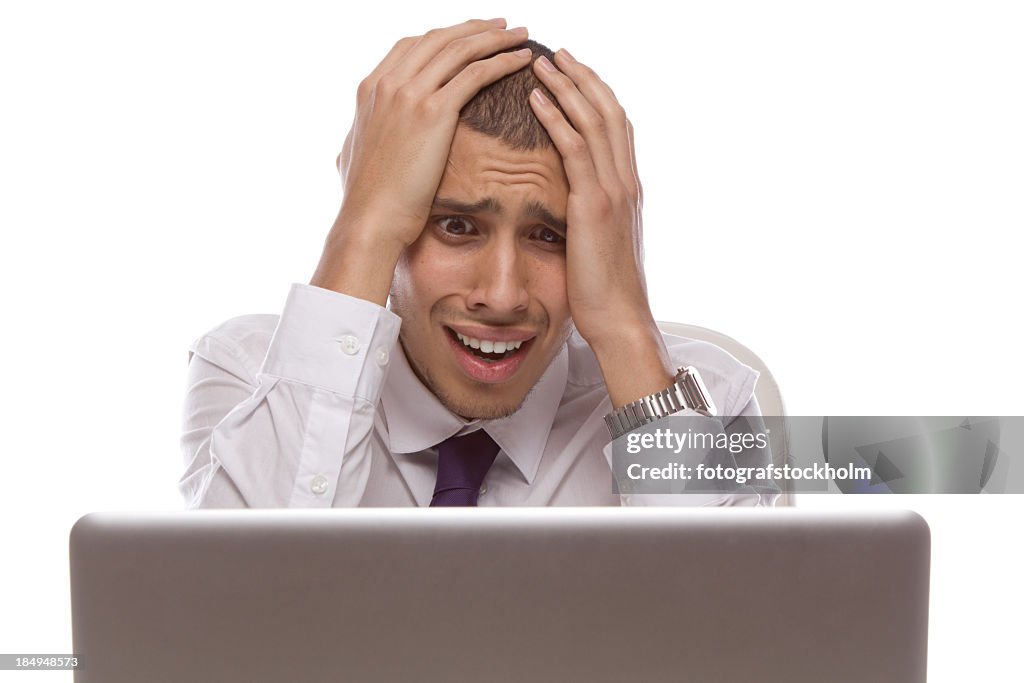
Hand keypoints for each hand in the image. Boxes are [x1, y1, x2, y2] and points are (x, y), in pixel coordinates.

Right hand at [312, 18, 532, 302]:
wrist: (370, 219)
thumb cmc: (365, 201)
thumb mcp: (351, 157)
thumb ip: (359, 139)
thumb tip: (351, 146)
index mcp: (370, 89)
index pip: (413, 46)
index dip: (446, 36)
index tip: (469, 36)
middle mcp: (388, 83)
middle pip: (439, 39)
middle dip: (474, 28)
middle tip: (502, 26)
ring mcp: (410, 94)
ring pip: (461, 49)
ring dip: (495, 38)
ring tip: (521, 36)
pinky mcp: (434, 112)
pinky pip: (476, 73)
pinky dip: (502, 61)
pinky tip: (522, 59)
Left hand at [529, 50, 674, 406]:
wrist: (620, 318)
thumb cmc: (604, 290)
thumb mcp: (600, 244)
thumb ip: (593, 216)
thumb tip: (575, 204)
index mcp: (628, 189)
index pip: (615, 127)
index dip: (596, 94)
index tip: (574, 72)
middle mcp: (626, 181)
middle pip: (608, 112)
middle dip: (582, 77)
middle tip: (557, 52)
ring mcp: (613, 191)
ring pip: (594, 121)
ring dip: (568, 85)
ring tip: (542, 61)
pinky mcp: (594, 205)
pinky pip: (575, 149)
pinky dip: (558, 118)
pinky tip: (538, 98)